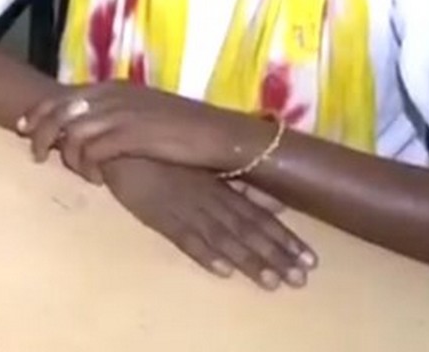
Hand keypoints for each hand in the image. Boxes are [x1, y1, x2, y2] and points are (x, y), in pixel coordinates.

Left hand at [20, 82, 270, 182]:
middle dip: (40, 133)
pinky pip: (92, 152)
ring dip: (68, 157)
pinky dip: (88, 167)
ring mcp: (120, 114)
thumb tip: (87, 124)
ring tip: (80, 173)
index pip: (62, 95)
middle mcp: (112, 95)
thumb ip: (114, 114)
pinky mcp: (131, 136)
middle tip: (36, 155)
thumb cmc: (184, 128)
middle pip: (58, 110)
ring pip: (71, 132)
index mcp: (112, 87)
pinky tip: (98, 181)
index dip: (39, 112)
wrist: (221, 136)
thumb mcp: (143, 113)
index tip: (24, 128)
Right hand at [101, 157, 315, 288]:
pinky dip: (204, 253)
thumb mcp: (207, 168)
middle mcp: (208, 198)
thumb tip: (278, 202)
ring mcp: (183, 208)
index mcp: (220, 185)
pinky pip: (184, 238)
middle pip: (246, 230)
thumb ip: (240, 185)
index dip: (284, 238)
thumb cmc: (164, 154)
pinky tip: (223, 270)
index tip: (309, 260)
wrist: (120, 145)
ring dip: (248, 261)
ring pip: (222, 237)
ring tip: (272, 282)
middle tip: (300, 280)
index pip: (258, 216)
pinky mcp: (159, 216)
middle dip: (274, 255)